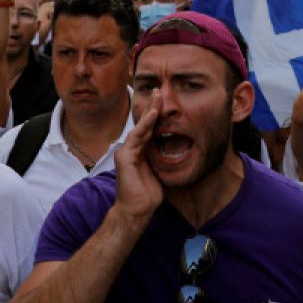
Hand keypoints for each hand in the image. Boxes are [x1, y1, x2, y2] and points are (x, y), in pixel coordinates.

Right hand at [114, 92, 163, 221]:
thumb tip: (178, 149)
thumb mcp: (159, 171)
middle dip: (151, 106)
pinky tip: (152, 114)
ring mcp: (126, 152)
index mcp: (140, 152)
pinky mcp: (124, 158)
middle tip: (159, 90)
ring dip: (149, 111)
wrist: (136, 212)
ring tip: (157, 96)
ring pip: (140, 127)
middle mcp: (131, 149)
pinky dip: (144, 125)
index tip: (163, 101)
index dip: (155, 115)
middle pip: (143, 124)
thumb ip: (162, 158)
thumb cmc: (147, 195)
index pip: (148, 129)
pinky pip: (136, 137)